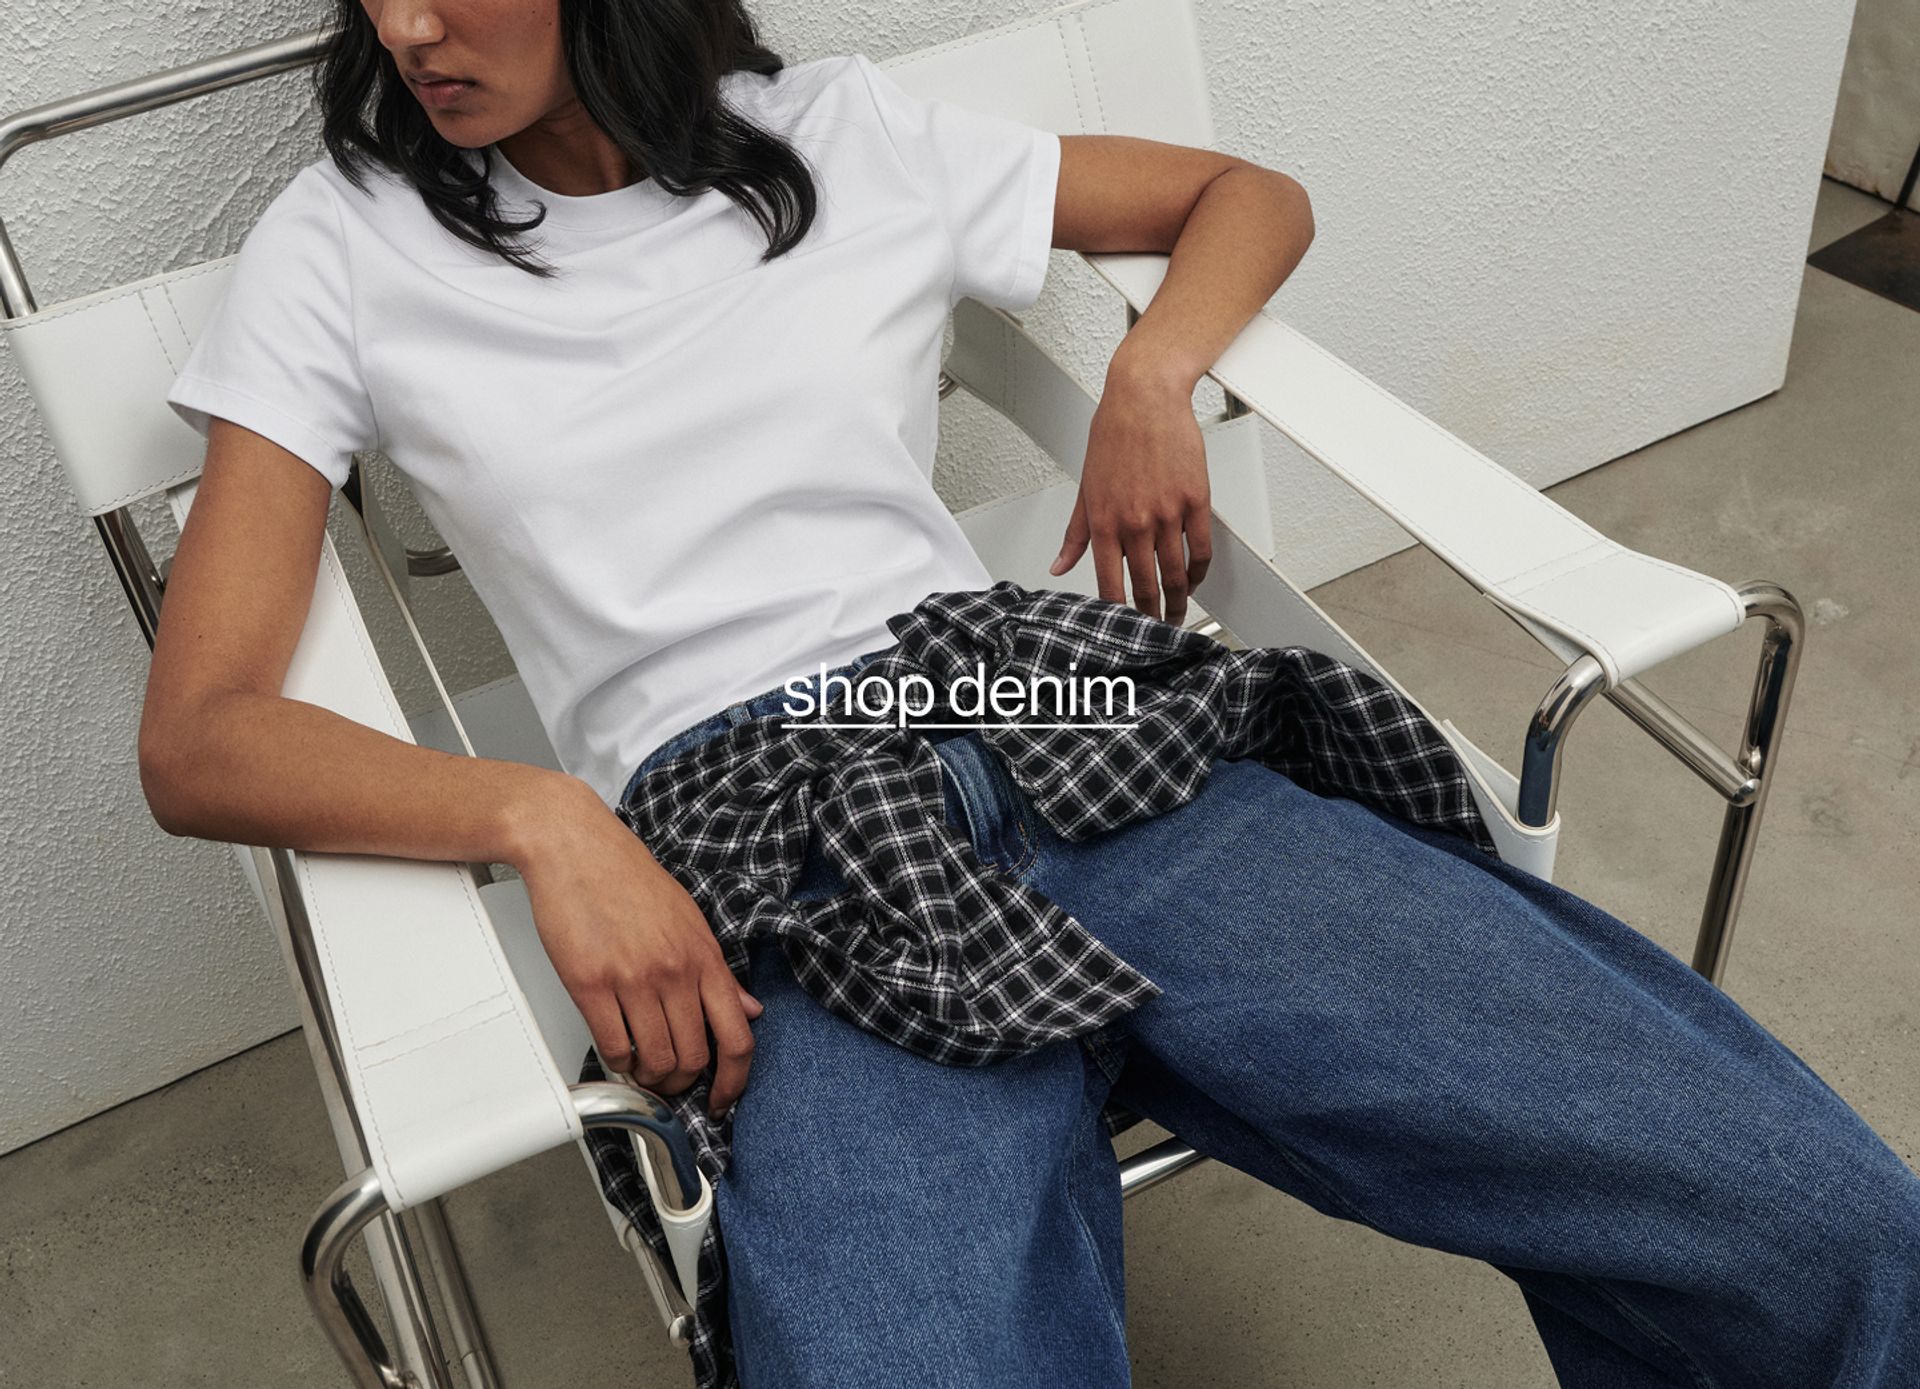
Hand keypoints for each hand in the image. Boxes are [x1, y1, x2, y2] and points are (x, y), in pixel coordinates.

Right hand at [515, 783, 761, 1114]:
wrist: (576, 846)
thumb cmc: (627, 878)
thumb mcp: (689, 919)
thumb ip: (718, 970)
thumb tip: (749, 1007)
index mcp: (705, 955)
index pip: (738, 1036)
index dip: (734, 1081)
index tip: (723, 1099)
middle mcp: (676, 970)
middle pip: (695, 1058)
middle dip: (684, 1084)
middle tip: (671, 1083)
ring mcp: (634, 978)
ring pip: (656, 1060)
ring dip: (650, 1079)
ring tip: (642, 1072)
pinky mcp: (591, 984)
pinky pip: (614, 1047)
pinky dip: (618, 1064)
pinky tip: (617, 1055)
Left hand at [1048, 363, 1211, 625]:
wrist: (1145, 397)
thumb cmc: (1114, 434)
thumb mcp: (1085, 487)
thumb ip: (1074, 533)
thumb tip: (1059, 565)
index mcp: (1103, 522)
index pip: (1109, 584)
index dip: (1118, 615)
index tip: (1123, 630)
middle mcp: (1134, 522)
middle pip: (1146, 586)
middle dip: (1152, 616)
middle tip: (1157, 629)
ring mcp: (1166, 513)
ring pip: (1176, 574)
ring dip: (1179, 600)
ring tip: (1178, 612)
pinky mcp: (1194, 500)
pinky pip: (1200, 548)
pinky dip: (1199, 570)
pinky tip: (1195, 577)